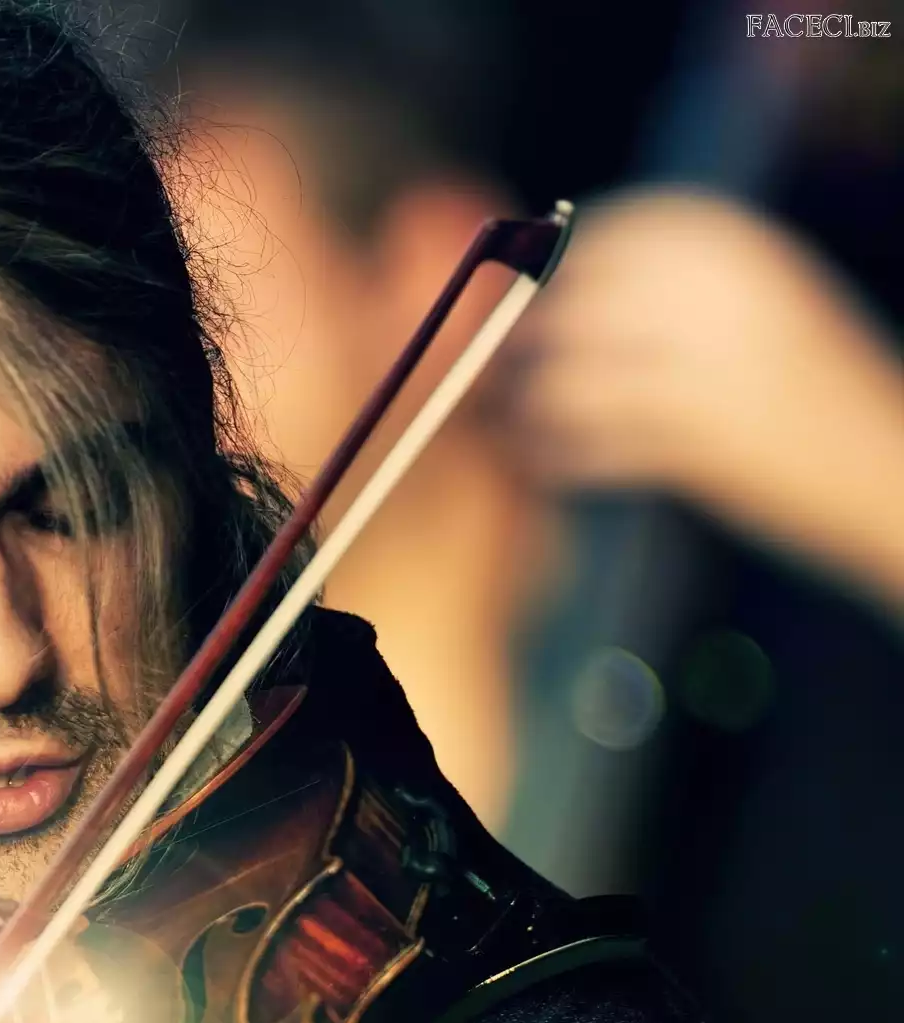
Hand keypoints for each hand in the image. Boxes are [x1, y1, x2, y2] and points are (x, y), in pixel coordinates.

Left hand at [487, 188, 903, 612]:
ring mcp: (716, 364)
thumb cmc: (806, 382)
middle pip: (565, 307)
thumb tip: (533, 274)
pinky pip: (594, 445)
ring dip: (523, 407)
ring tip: (504, 422)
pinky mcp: (707, 442)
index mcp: (731, 239)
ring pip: (567, 379)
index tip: (504, 303)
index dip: (539, 273)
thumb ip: (657, 280)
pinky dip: (558, 456)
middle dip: (512, 343)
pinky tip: (542, 463)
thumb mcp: (749, 298)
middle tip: (477, 371)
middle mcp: (720, 288)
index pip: (594, 239)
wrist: (896, 466)